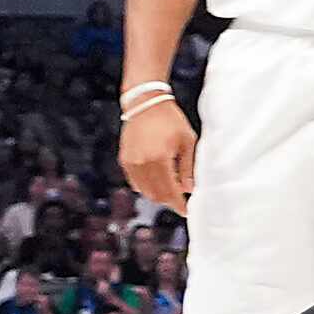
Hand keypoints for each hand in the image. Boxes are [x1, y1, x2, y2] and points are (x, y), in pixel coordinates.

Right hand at [117, 97, 196, 218]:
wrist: (145, 102)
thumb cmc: (169, 118)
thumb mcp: (187, 141)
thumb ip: (187, 167)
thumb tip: (189, 189)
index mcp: (160, 158)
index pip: (170, 191)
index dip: (179, 204)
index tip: (186, 210)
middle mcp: (143, 163)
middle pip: (156, 195)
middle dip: (169, 200)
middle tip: (179, 199)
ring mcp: (131, 162)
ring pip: (144, 191)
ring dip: (157, 195)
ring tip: (169, 189)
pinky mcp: (125, 160)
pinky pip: (135, 182)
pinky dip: (145, 187)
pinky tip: (155, 181)